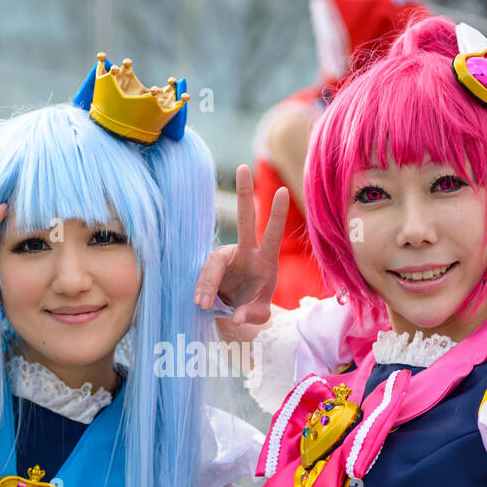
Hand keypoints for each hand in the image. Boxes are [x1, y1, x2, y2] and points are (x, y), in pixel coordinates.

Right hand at [193, 165, 287, 324]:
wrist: (233, 310)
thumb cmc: (253, 305)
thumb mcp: (259, 313)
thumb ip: (253, 315)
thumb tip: (238, 318)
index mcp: (266, 261)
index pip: (273, 235)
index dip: (276, 215)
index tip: (283, 191)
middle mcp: (246, 252)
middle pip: (245, 220)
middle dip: (244, 194)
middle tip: (243, 168)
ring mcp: (226, 257)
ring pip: (213, 265)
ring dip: (207, 283)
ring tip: (203, 304)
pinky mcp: (210, 266)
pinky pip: (204, 277)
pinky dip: (203, 290)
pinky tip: (202, 304)